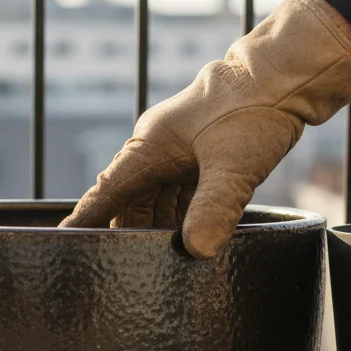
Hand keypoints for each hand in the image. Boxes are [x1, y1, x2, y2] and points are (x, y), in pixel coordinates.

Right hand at [59, 0, 350, 258]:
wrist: (288, 77)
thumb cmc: (254, 111)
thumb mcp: (234, 166)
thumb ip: (215, 208)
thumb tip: (198, 252)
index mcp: (149, 147)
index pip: (107, 193)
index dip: (86, 221)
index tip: (63, 246)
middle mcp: (158, 150)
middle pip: (131, 203)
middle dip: (127, 236)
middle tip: (121, 273)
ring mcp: (180, 154)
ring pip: (158, 202)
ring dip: (158, 231)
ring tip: (157, 266)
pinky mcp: (204, 158)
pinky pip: (182, 196)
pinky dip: (183, 219)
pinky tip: (190, 241)